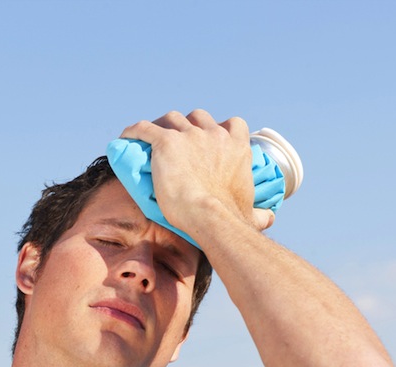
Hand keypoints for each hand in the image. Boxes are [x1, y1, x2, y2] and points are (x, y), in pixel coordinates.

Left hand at [119, 110, 272, 231]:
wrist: (211, 216)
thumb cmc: (232, 219)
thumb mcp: (253, 214)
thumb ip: (261, 214)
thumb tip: (269, 220)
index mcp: (237, 146)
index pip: (232, 124)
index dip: (218, 129)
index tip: (209, 139)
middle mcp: (215, 135)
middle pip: (198, 117)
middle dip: (187, 125)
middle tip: (176, 142)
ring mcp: (190, 135)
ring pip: (171, 119)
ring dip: (162, 126)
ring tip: (151, 140)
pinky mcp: (166, 142)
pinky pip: (144, 128)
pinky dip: (134, 131)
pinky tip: (126, 137)